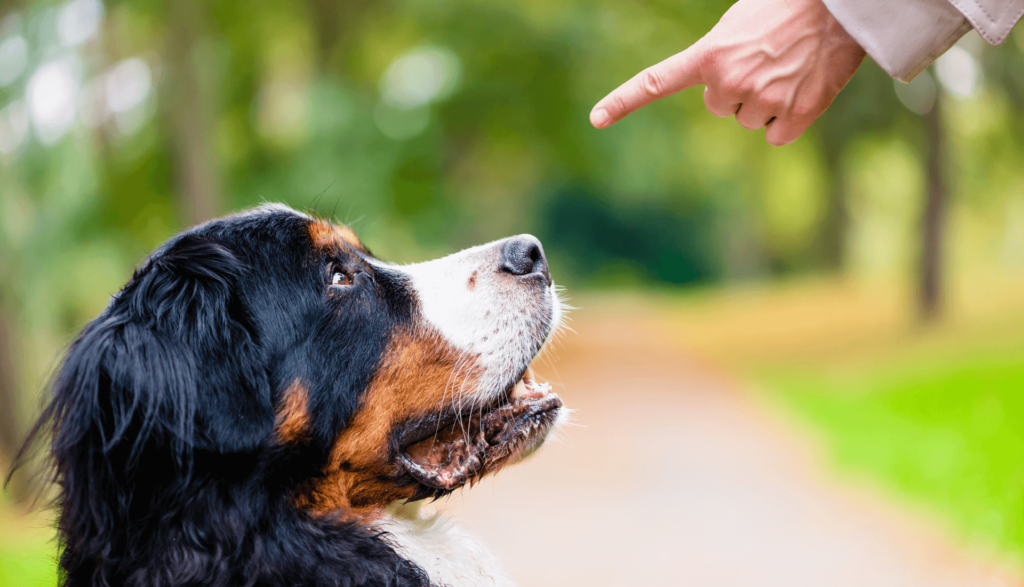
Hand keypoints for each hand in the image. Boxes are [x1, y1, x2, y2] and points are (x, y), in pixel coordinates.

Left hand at [590, 0, 865, 145]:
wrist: (841, 6)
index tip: (596, 119)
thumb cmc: (789, 7)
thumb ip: (719, 56)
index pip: (657, 81)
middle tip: (766, 59)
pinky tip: (802, 90)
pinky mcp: (794, 117)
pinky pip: (777, 136)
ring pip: (750, 121)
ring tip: (788, 68)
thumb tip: (722, 89)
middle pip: (721, 107)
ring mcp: (761, 101)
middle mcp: (729, 82)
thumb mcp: (739, 25)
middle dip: (738, 89)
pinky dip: (789, 120)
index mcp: (710, 55)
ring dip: (766, 102)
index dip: (624, 101)